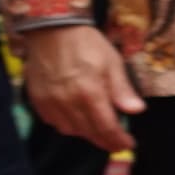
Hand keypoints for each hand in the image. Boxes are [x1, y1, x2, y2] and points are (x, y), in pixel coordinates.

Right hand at [23, 24, 143, 152]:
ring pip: (70, 130)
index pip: (107, 127)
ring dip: (86, 134)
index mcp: (90, 93)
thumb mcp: (112, 62)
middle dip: (105, 141)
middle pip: (89, 133)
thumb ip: (122, 90)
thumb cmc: (86, 43)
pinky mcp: (37, 100)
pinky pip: (54, 122)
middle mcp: (68, 103)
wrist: (51, 30)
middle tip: (116, 144)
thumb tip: (137, 111)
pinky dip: (67, 125)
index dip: (118, 140)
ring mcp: (50, 103)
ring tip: (98, 131)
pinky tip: (76, 120)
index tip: (128, 145)